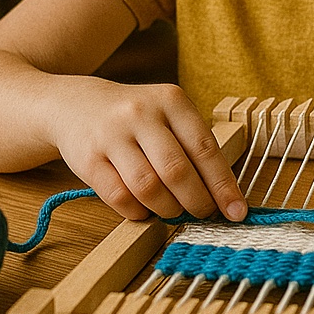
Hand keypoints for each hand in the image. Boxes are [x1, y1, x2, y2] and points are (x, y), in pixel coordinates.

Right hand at [50, 78, 246, 221]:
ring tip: (174, 210)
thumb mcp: (168, 114)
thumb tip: (223, 194)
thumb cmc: (136, 117)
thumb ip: (193, 146)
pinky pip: (120, 197)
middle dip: (197, 201)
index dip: (223, 185)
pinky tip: (146, 209)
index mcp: (171, 100)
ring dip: (167, 209)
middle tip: (203, 213)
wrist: (77, 105)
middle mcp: (142, 114)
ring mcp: (112, 136)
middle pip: (177, 171)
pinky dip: (138, 212)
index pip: (205, 148)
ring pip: (148, 187)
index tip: (236, 210)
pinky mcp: (88, 159)